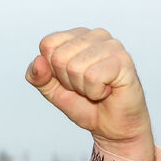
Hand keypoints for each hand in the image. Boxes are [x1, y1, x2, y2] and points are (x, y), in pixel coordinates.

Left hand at [25, 28, 153, 160]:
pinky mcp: (123, 59)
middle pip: (59, 57)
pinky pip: (93, 77)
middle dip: (67, 81)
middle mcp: (96, 35)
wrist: (111, 125)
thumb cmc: (84, 104)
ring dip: (82, 87)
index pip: (47, 44)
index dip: (52, 70)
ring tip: (96, 88)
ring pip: (75, 67)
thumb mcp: (52, 91)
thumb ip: (38, 77)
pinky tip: (107, 90)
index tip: (69, 79)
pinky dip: (95, 92)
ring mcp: (112, 45)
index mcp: (77, 36)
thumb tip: (38, 61)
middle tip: (84, 86)